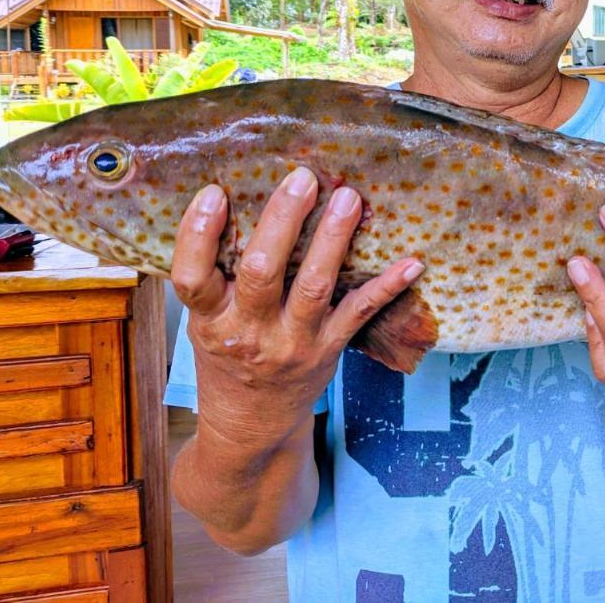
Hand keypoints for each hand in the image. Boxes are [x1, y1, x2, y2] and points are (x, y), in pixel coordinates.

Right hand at [171, 167, 423, 452]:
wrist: (250, 427)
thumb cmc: (226, 360)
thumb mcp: (204, 322)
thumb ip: (216, 276)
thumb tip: (228, 200)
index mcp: (209, 319)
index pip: (192, 277)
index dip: (198, 235)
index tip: (214, 193)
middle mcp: (249, 331)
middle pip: (262, 272)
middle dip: (283, 220)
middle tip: (302, 178)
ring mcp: (292, 342)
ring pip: (314, 286)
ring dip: (333, 239)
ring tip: (349, 199)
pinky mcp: (328, 349)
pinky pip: (359, 312)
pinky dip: (387, 287)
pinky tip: (412, 263)